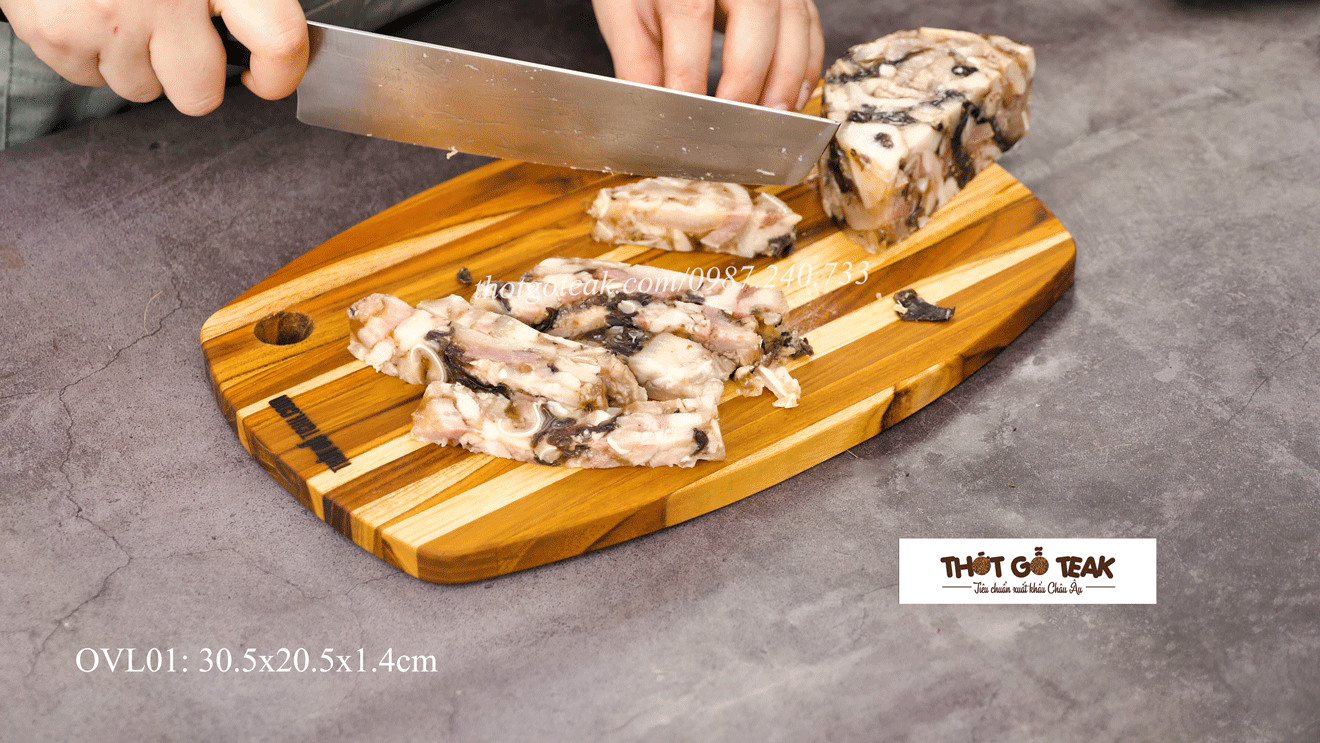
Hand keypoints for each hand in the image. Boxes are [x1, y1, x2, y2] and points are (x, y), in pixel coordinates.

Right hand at [0, 0, 307, 114]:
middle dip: (190, 77)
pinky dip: (89, 52)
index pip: (278, 40)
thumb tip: (275, 35)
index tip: (267, 78)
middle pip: (199, 94)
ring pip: (140, 89)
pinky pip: (87, 76)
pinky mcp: (58, 32)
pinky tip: (87, 9)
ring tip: (121, 8)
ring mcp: (109, 20)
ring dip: (135, 61)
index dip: (280, 73)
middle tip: (174, 37)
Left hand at [591, 0, 823, 110]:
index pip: (689, 14)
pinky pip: (810, 29)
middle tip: (734, 125)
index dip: (688, 71)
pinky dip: (806, 68)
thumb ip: (638, 61)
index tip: (684, 116)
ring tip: (767, 120)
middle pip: (756, 16)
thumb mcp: (626, 14)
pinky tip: (789, 99)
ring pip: (794, 24)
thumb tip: (650, 114)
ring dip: (785, 80)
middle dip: (747, 79)